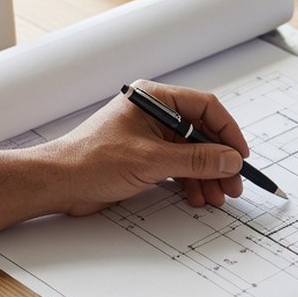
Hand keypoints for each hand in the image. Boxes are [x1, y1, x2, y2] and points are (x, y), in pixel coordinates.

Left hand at [46, 81, 249, 211]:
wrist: (58, 183)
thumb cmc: (91, 161)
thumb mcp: (151, 160)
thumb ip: (196, 160)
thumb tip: (230, 159)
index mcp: (154, 99)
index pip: (205, 107)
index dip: (227, 132)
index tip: (239, 156)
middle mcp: (154, 114)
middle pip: (201, 134)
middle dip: (218, 161)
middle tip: (232, 184)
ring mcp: (149, 136)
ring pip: (191, 153)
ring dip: (206, 176)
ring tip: (216, 197)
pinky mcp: (144, 157)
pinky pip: (178, 166)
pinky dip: (190, 182)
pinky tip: (196, 197)